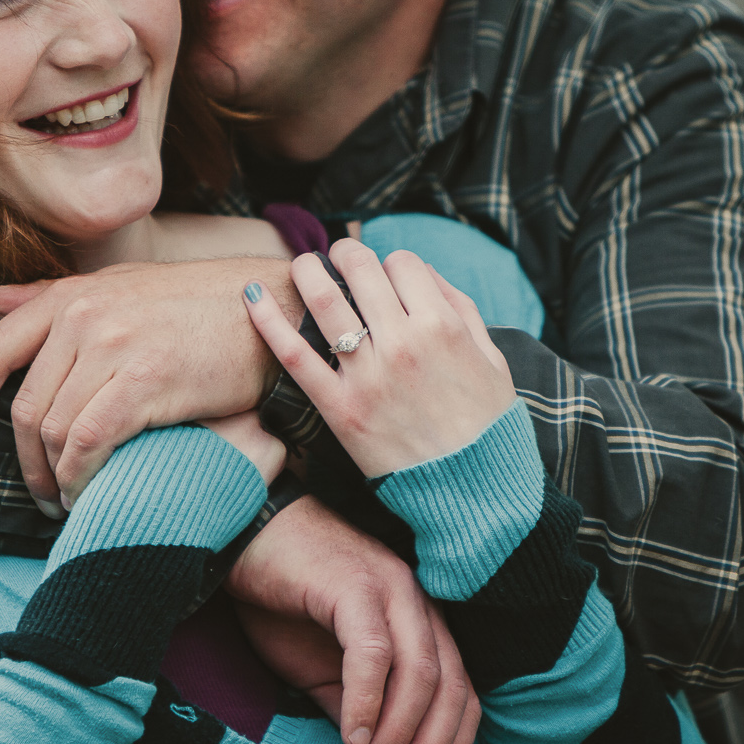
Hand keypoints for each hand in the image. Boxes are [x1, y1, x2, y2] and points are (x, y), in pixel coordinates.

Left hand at [0, 259, 303, 512]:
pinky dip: (81, 478)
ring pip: (54, 431)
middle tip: (41, 494)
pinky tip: (91, 493)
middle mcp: (82, 316)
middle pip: (25, 407)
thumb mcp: (118, 287)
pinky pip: (89, 442)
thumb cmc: (198, 305)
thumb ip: (49, 297)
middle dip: (24, 462)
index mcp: (70, 297)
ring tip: (72, 500)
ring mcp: (112, 346)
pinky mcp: (145, 380)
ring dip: (56, 479)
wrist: (271, 310)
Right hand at [228, 496, 480, 743]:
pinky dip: (367, 699)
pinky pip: (372, 651)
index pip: (460, 692)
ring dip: (402, 732)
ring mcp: (389, 588)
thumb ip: (357, 706)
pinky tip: (352, 735)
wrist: (242, 537)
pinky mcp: (353, 584)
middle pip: (450, 687)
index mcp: (419, 622)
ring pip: (420, 672)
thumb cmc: (282, 600)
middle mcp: (416, 602)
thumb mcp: (324, 669)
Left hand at [244, 240, 517, 476]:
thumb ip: (460, 307)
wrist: (472, 490)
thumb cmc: (485, 424)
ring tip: (302, 265)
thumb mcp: (491, 358)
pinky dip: (268, 321)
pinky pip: (295, 356)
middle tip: (338, 257)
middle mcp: (402, 343)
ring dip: (307, 271)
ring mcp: (367, 376)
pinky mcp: (340, 408)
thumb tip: (422, 271)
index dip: (392, 263)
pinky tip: (251, 296)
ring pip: (324, 301)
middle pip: (360, 270)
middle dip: (346, 253)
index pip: (402, 263)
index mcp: (442, 326)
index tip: (387, 277)